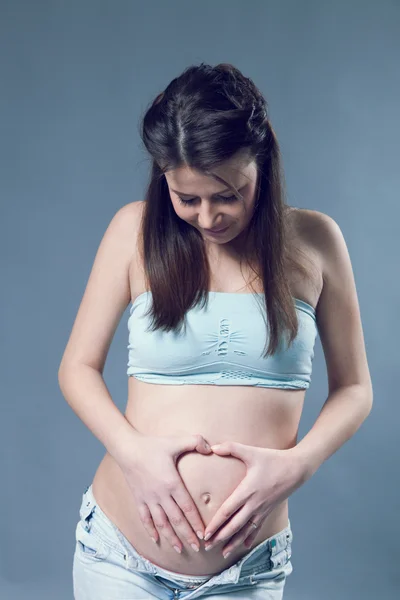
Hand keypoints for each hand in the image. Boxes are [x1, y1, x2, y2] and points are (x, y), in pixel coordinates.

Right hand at [119, 432, 211, 553]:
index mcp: (172, 483)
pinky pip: (145, 518)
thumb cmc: (153, 445)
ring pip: (161, 523)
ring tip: (179, 549)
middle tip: (197, 548)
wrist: (128, 448)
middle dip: (187, 535)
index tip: (204, 534)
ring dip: (171, 537)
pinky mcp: (138, 499)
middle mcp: (161, 495)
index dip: (196, 523)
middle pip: (176, 520)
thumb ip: (195, 442)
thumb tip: (210, 448)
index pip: (187, 508)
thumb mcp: (176, 441)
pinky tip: (156, 540)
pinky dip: (150, 530)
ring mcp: (148, 498)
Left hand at [203, 442, 305, 557]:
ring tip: (223, 553)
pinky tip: (243, 547)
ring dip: (233, 542)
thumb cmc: (273, 459)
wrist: (296, 468)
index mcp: (247, 491)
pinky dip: (249, 538)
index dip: (216, 524)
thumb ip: (231, 448)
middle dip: (220, 537)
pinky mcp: (269, 510)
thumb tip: (212, 447)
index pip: (228, 511)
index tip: (206, 534)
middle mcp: (254, 504)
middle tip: (206, 547)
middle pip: (234, 525)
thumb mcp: (252, 451)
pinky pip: (257, 528)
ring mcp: (262, 509)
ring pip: (245, 530)